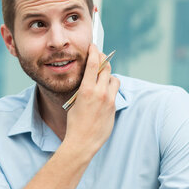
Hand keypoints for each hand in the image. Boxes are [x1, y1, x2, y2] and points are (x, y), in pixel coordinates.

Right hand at [63, 44, 119, 158]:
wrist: (82, 142)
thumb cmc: (74, 123)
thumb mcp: (75, 102)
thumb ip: (84, 89)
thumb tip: (89, 80)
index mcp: (87, 90)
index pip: (94, 63)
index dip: (94, 51)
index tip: (93, 46)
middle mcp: (100, 93)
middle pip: (107, 68)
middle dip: (103, 61)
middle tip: (100, 58)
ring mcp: (109, 100)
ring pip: (114, 79)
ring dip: (108, 76)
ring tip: (102, 79)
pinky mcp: (114, 108)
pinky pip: (114, 92)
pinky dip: (110, 89)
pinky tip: (103, 94)